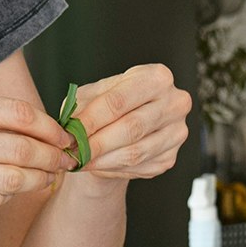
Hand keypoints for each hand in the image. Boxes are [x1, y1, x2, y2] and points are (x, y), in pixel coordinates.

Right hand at [0, 88, 75, 221]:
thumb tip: (32, 124)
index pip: (19, 114)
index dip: (51, 127)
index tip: (65, 136)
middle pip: (22, 148)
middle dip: (52, 157)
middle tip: (65, 161)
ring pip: (12, 180)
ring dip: (36, 181)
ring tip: (46, 179)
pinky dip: (7, 198)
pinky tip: (9, 193)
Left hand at [72, 65, 191, 180]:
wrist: (125, 125)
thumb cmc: (108, 104)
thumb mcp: (92, 96)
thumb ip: (81, 108)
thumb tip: (68, 130)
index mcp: (156, 78)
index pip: (119, 101)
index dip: (91, 120)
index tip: (69, 135)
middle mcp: (175, 103)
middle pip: (131, 128)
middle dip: (96, 143)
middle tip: (72, 153)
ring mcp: (176, 132)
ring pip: (135, 152)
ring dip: (102, 160)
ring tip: (79, 161)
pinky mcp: (170, 158)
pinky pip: (138, 167)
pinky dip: (112, 169)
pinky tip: (97, 165)